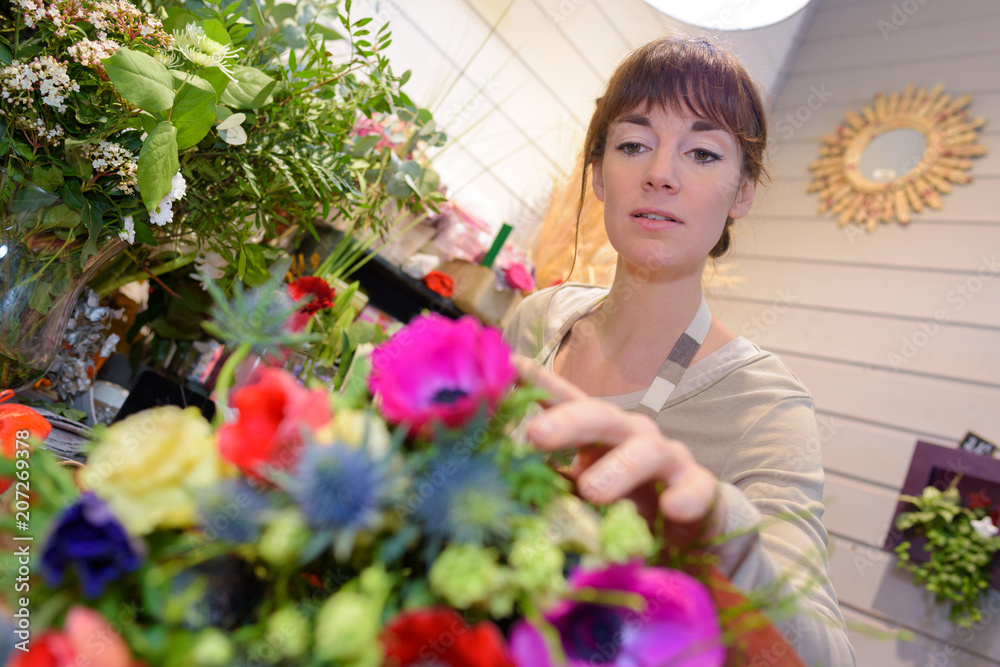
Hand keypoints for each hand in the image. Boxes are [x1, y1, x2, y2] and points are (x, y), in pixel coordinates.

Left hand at [515, 356, 725, 540]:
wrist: (688, 531)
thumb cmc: (624, 507)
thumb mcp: (580, 497)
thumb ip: (549, 488)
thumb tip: (498, 490)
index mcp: (595, 435)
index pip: (565, 402)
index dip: (539, 383)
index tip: (510, 365)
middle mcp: (629, 435)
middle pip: (600, 416)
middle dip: (568, 422)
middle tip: (535, 434)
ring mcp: (667, 458)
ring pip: (645, 449)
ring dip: (618, 468)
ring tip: (592, 491)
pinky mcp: (698, 487)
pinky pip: (695, 487)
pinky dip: (685, 497)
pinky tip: (671, 509)